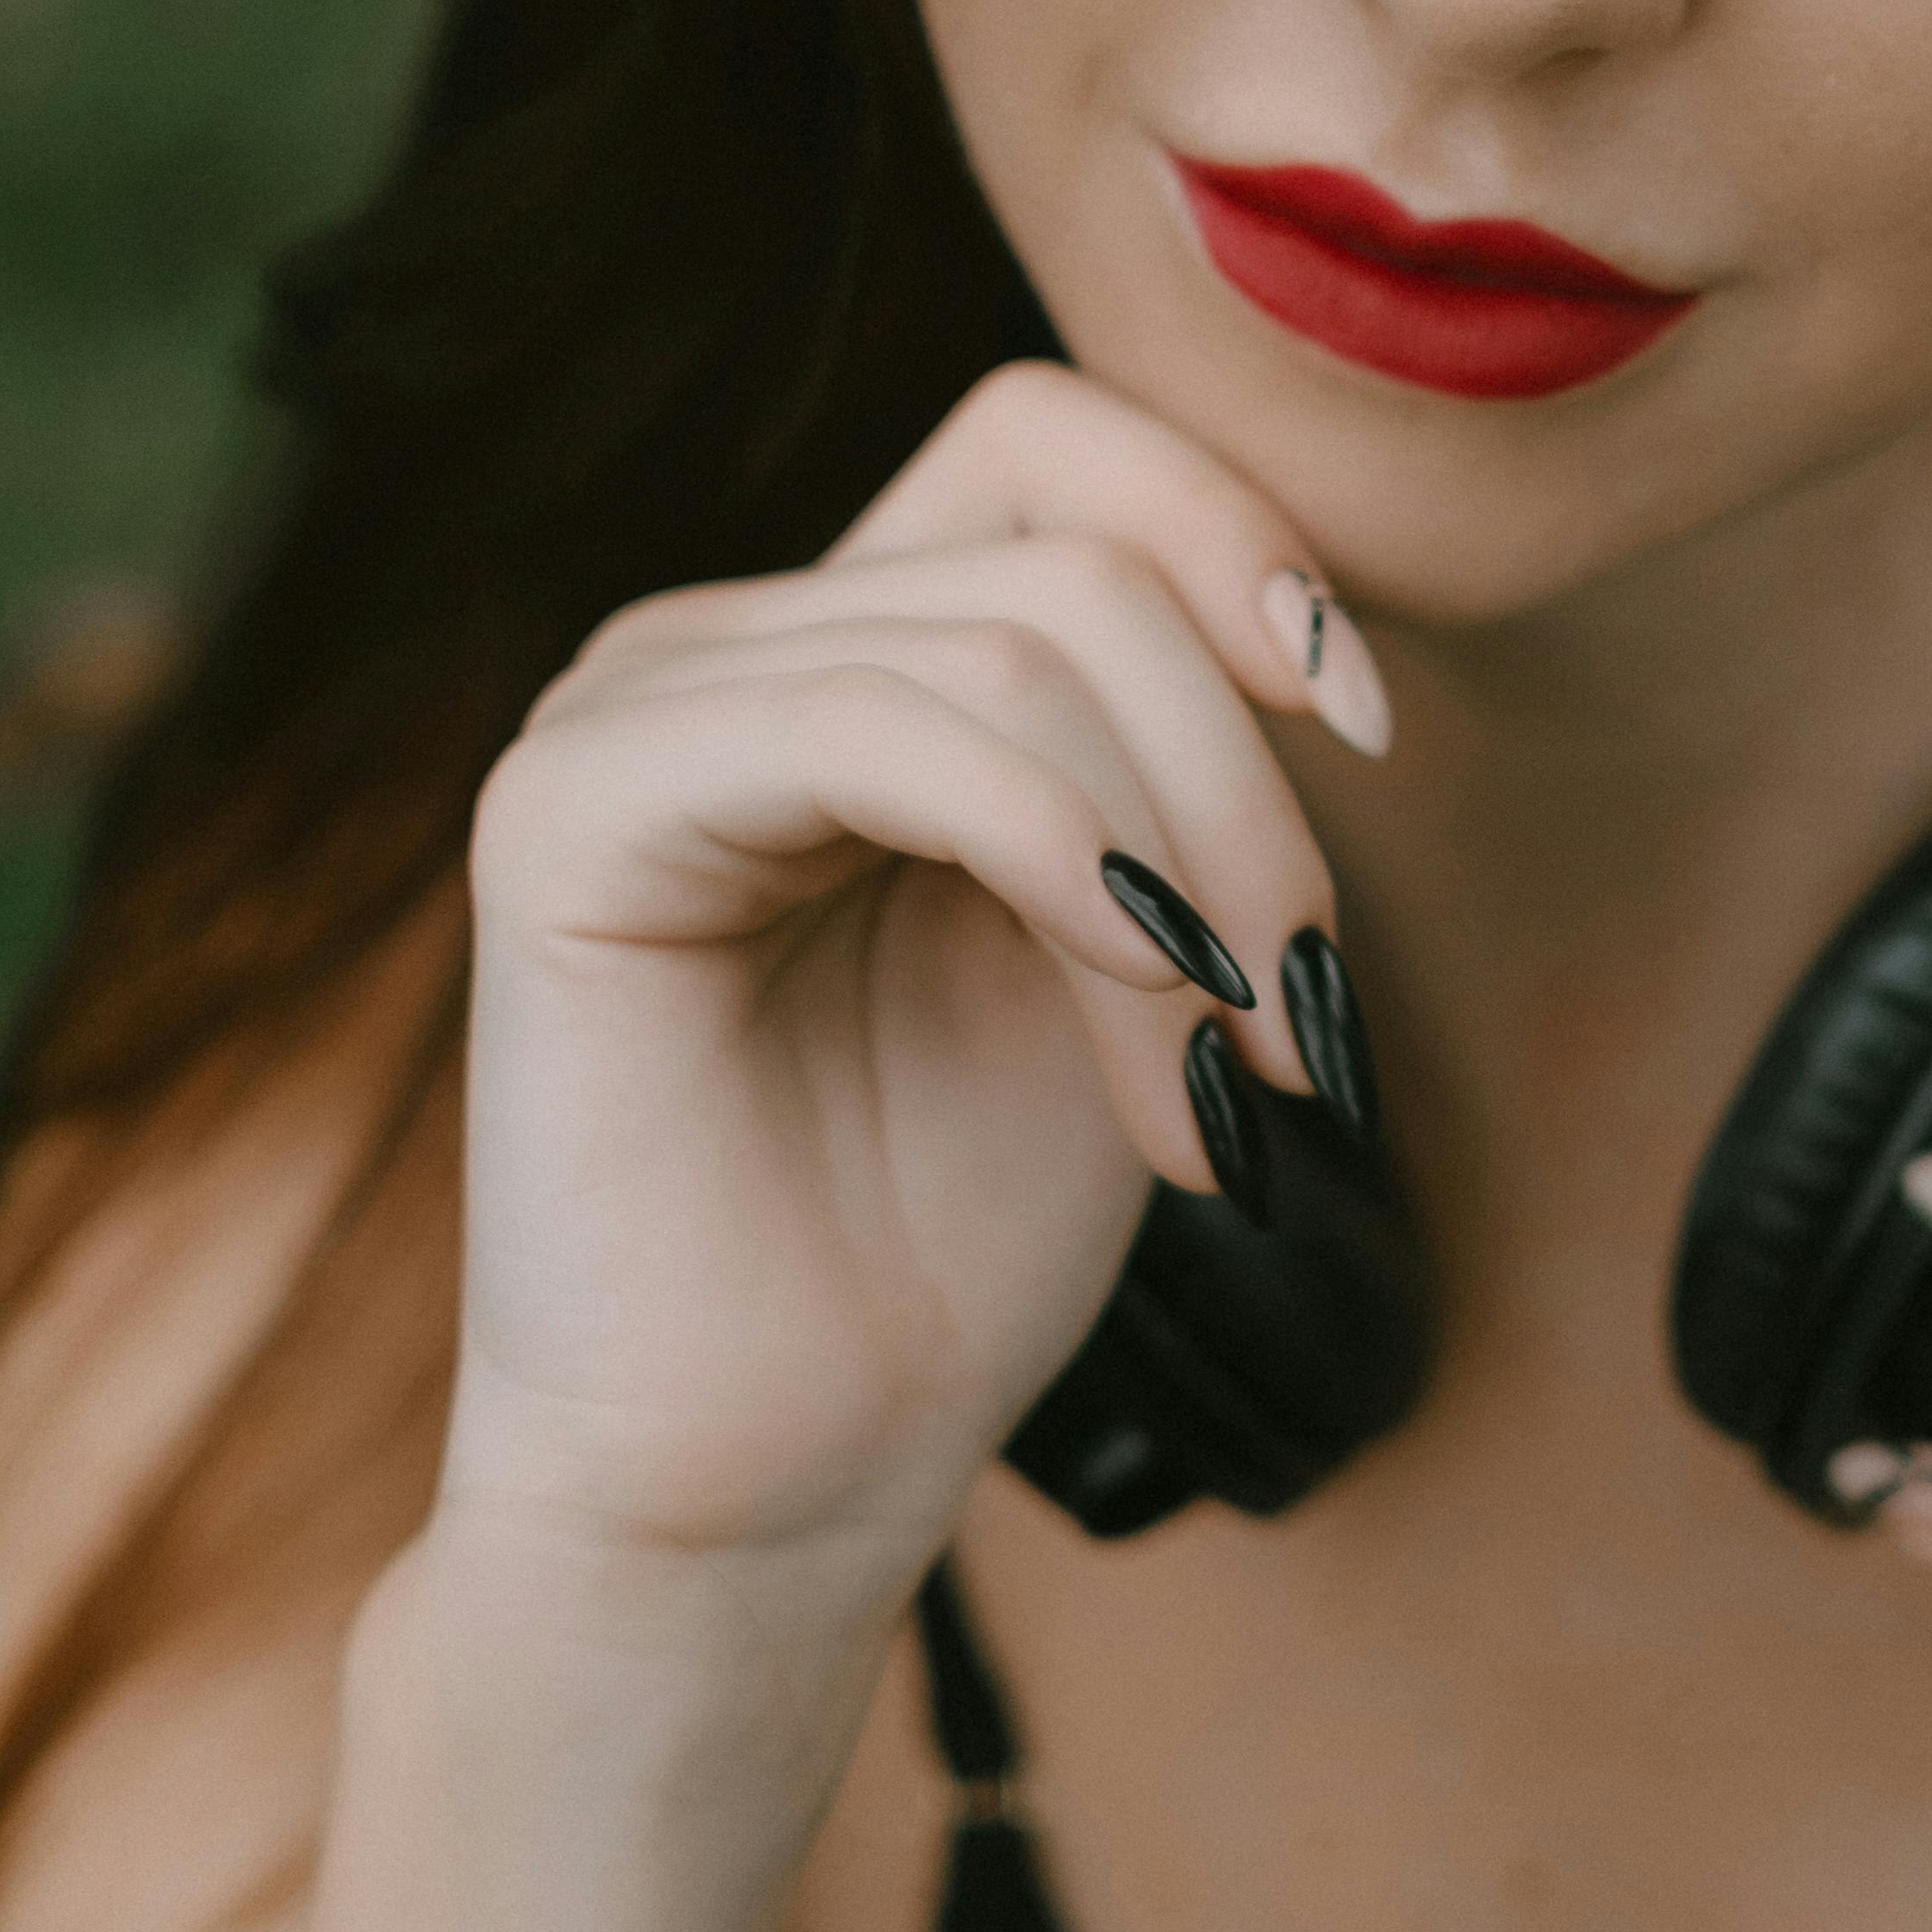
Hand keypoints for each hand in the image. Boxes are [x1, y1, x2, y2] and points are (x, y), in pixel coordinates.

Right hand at [436, 364, 1395, 1583]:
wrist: (767, 1489)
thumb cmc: (937, 1246)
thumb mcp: (1126, 949)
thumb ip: (1171, 765)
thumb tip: (1312, 642)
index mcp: (836, 656)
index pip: (1049, 442)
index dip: (1237, 542)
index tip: (1364, 736)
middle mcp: (717, 649)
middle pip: (1070, 554)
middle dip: (1246, 782)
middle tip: (1301, 1013)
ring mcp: (627, 713)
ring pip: (1010, 643)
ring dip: (1181, 870)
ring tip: (1226, 1081)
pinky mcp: (566, 808)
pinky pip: (872, 729)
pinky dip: (1062, 863)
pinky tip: (1141, 1024)